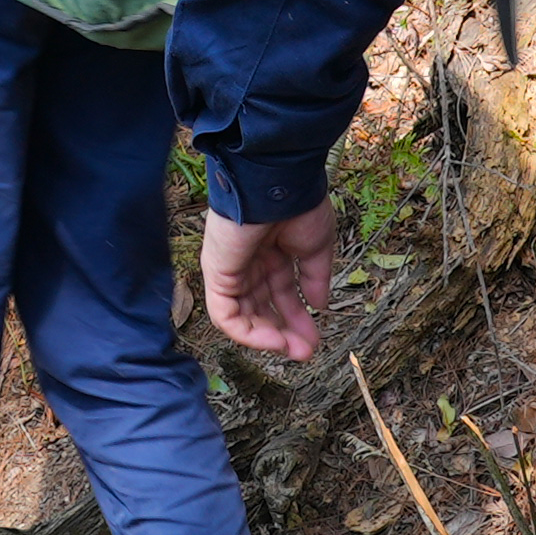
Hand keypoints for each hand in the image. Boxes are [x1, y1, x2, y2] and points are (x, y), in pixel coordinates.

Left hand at [200, 203, 340, 361]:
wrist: (278, 183)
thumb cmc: (297, 205)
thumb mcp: (314, 246)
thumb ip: (314, 277)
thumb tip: (320, 305)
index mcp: (270, 252)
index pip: (280, 293)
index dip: (297, 318)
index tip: (316, 338)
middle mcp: (247, 263)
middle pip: (261, 308)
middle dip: (284, 332)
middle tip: (306, 351)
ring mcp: (229, 269)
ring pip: (243, 316)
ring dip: (269, 338)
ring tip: (295, 350)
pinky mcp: (215, 274)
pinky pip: (226, 315)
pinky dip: (249, 333)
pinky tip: (275, 341)